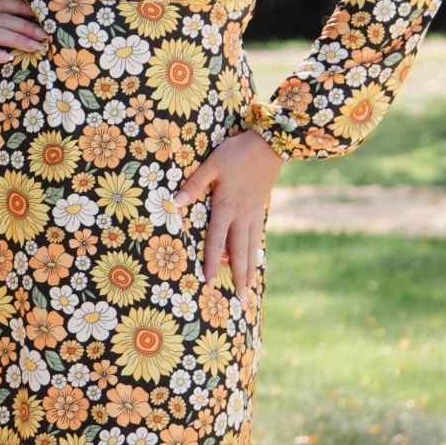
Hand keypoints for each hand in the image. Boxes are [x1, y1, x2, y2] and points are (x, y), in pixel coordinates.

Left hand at [173, 129, 283, 298]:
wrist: (270, 145)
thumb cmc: (237, 153)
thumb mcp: (212, 165)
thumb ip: (194, 185)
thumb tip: (175, 202)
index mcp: (227, 207)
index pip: (217, 241)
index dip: (212, 263)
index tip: (210, 284)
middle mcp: (242, 216)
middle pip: (239, 252)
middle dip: (238, 277)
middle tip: (240, 300)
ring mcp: (254, 214)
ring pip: (251, 247)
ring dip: (250, 270)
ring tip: (249, 289)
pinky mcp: (260, 209)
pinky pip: (257, 237)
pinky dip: (255, 253)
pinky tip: (254, 261)